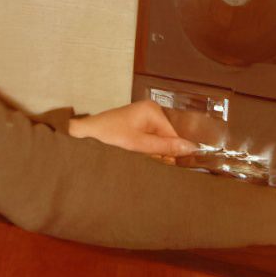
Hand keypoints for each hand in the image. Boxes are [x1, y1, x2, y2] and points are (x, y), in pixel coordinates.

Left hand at [68, 100, 197, 158]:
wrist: (84, 136)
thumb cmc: (109, 137)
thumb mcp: (139, 145)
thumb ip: (166, 147)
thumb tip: (192, 148)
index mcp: (152, 110)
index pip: (174, 135)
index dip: (172, 152)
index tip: (167, 166)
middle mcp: (149, 111)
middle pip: (166, 138)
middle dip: (160, 153)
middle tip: (147, 161)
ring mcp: (141, 118)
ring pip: (157, 142)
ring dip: (151, 153)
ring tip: (138, 158)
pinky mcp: (134, 126)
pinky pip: (148, 141)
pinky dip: (144, 151)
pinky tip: (135, 156)